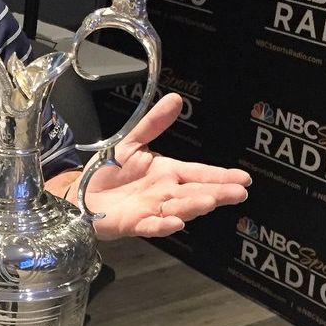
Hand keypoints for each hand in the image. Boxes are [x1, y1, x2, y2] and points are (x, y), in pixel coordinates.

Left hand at [64, 93, 251, 239]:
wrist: (81, 193)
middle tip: (238, 193)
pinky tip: (175, 223)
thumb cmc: (108, 172)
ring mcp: (151, 210)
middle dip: (217, 193)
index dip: (221, 176)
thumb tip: (175, 99)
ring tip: (209, 201)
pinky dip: (163, 226)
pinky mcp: (134, 223)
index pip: (199, 173)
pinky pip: (151, 226)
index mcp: (167, 173)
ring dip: (193, 206)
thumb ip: (153, 124)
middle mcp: (164, 193)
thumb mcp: (131, 142)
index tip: (243, 178)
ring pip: (178, 209)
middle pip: (195, 192)